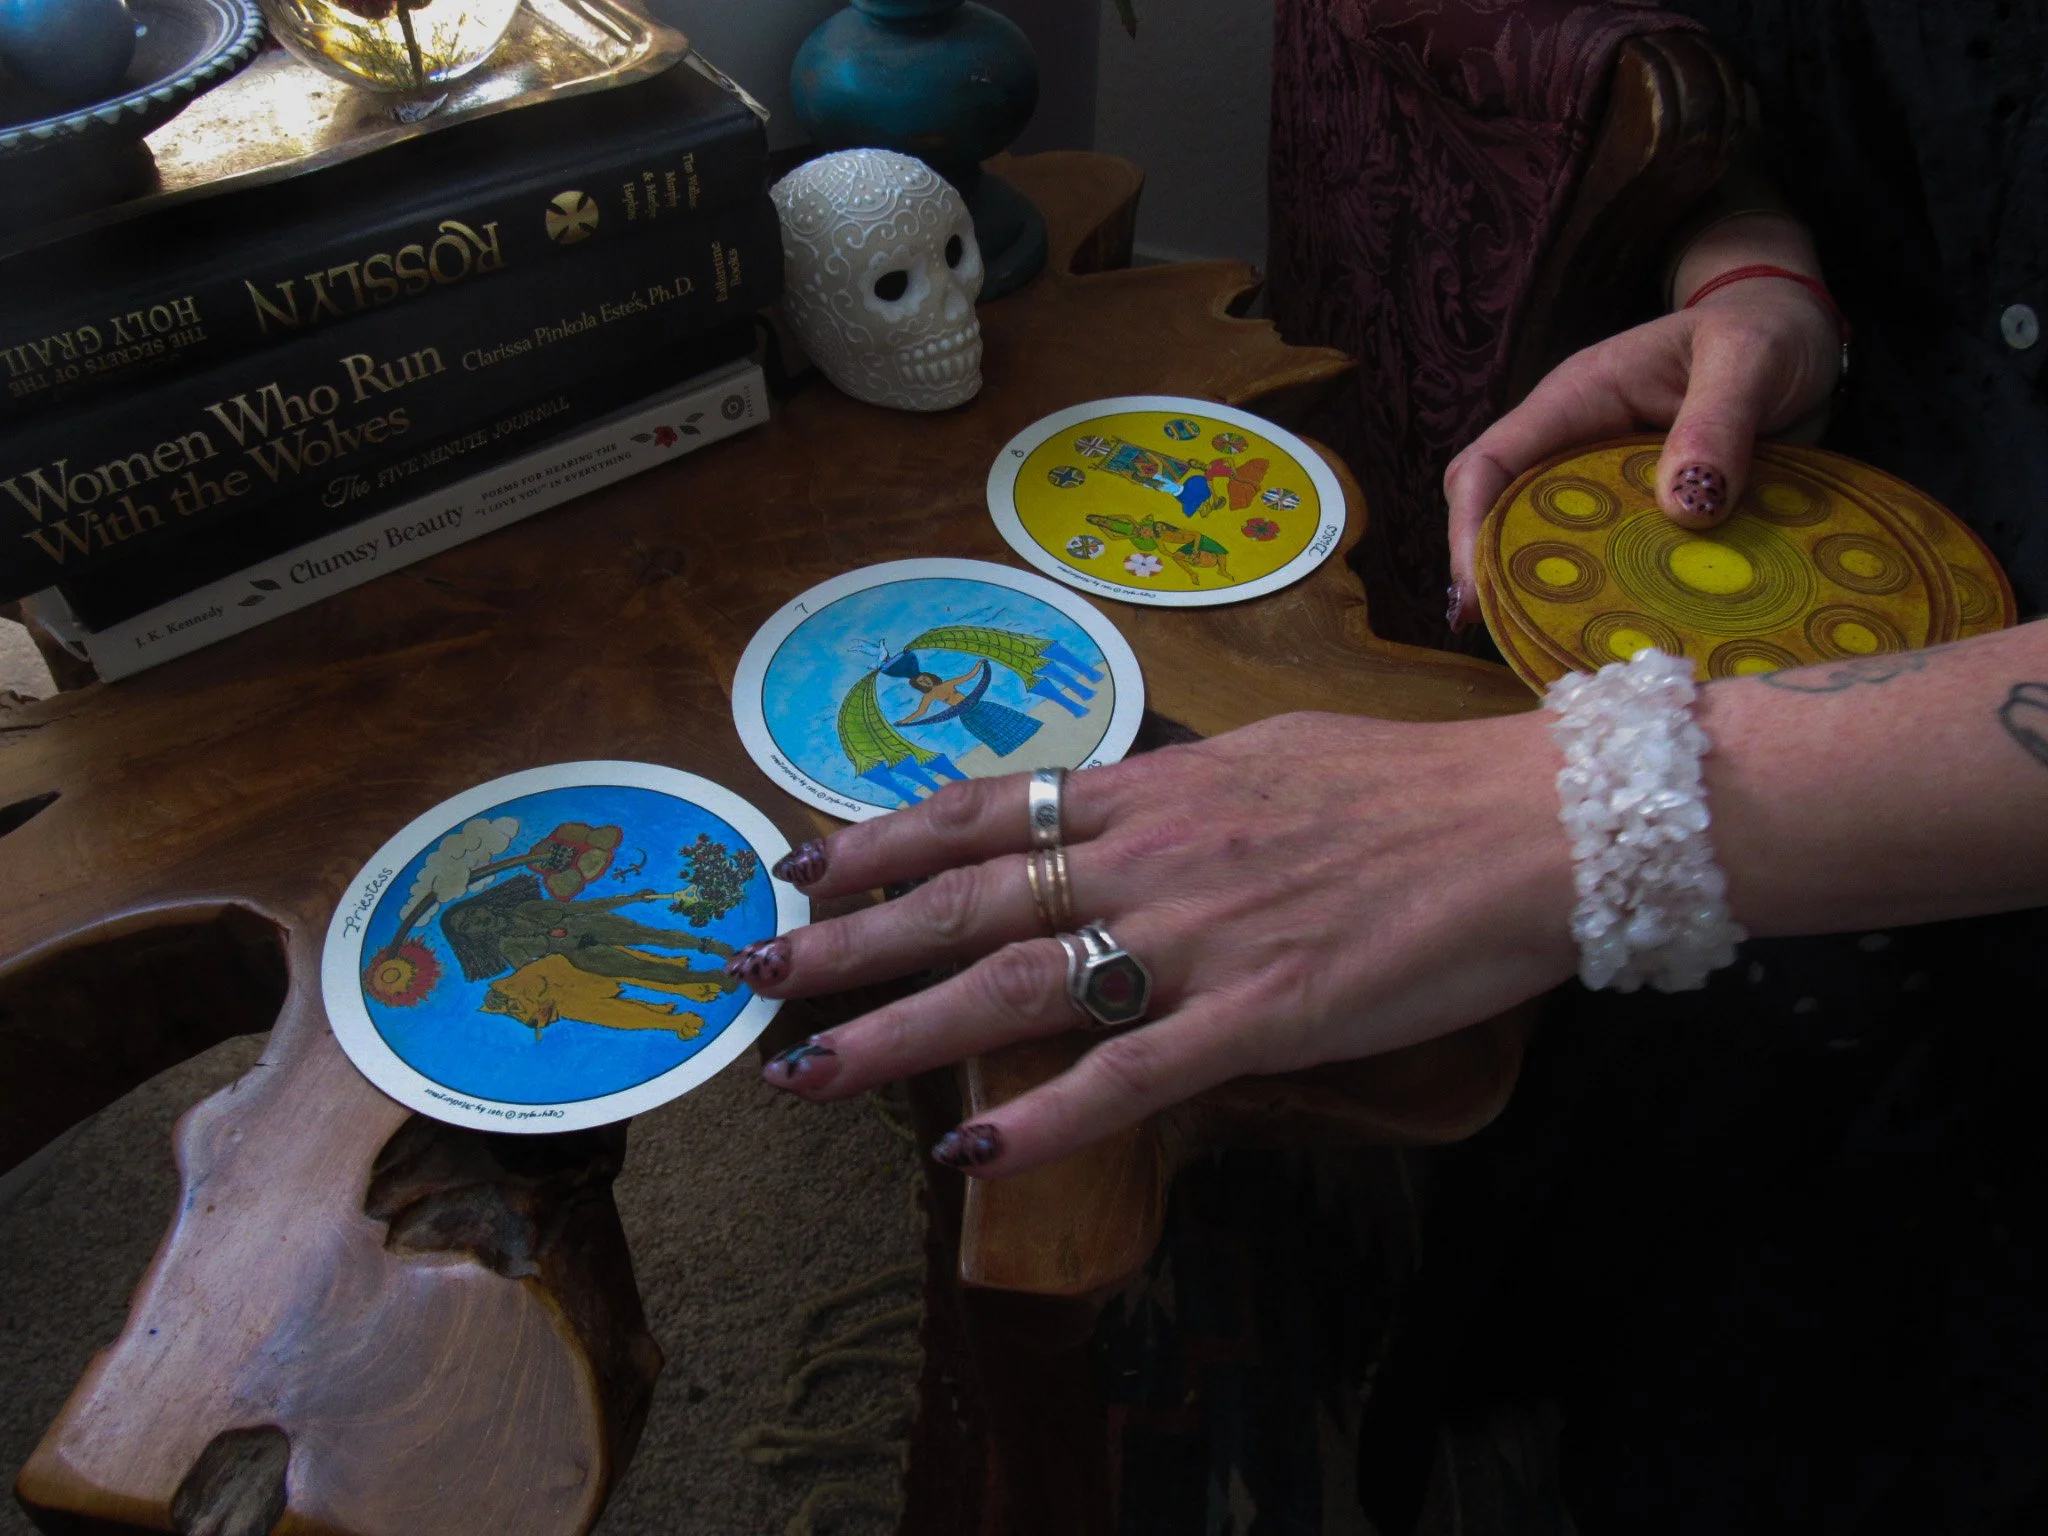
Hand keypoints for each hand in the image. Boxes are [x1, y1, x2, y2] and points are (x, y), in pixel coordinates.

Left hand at [730, 711, 1577, 1177]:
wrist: (1529, 820)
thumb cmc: (1410, 785)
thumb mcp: (1268, 758)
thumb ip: (1175, 794)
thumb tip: (1112, 809)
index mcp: (1153, 789)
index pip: (982, 809)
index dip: (880, 839)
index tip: (798, 862)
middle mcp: (1151, 854)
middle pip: (965, 900)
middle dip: (845, 941)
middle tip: (749, 976)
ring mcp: (1199, 935)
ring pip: (1018, 986)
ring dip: (900, 1032)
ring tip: (807, 1071)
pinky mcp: (1262, 1014)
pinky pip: (1132, 1071)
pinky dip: (1047, 1115)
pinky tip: (971, 1150)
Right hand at [1445, 230, 1840, 630]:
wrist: (1803, 337)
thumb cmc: (1769, 331)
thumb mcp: (1750, 359)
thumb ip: (1719, 422)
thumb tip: (1683, 508)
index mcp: (1577, 399)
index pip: (1490, 463)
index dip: (1468, 528)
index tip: (1478, 594)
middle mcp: (1576, 444)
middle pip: (1498, 514)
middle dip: (1491, 575)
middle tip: (1507, 638)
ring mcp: (1608, 483)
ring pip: (1548, 544)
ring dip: (1543, 594)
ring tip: (1548, 649)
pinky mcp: (1646, 514)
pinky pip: (1608, 560)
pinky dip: (1604, 597)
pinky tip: (1614, 636)